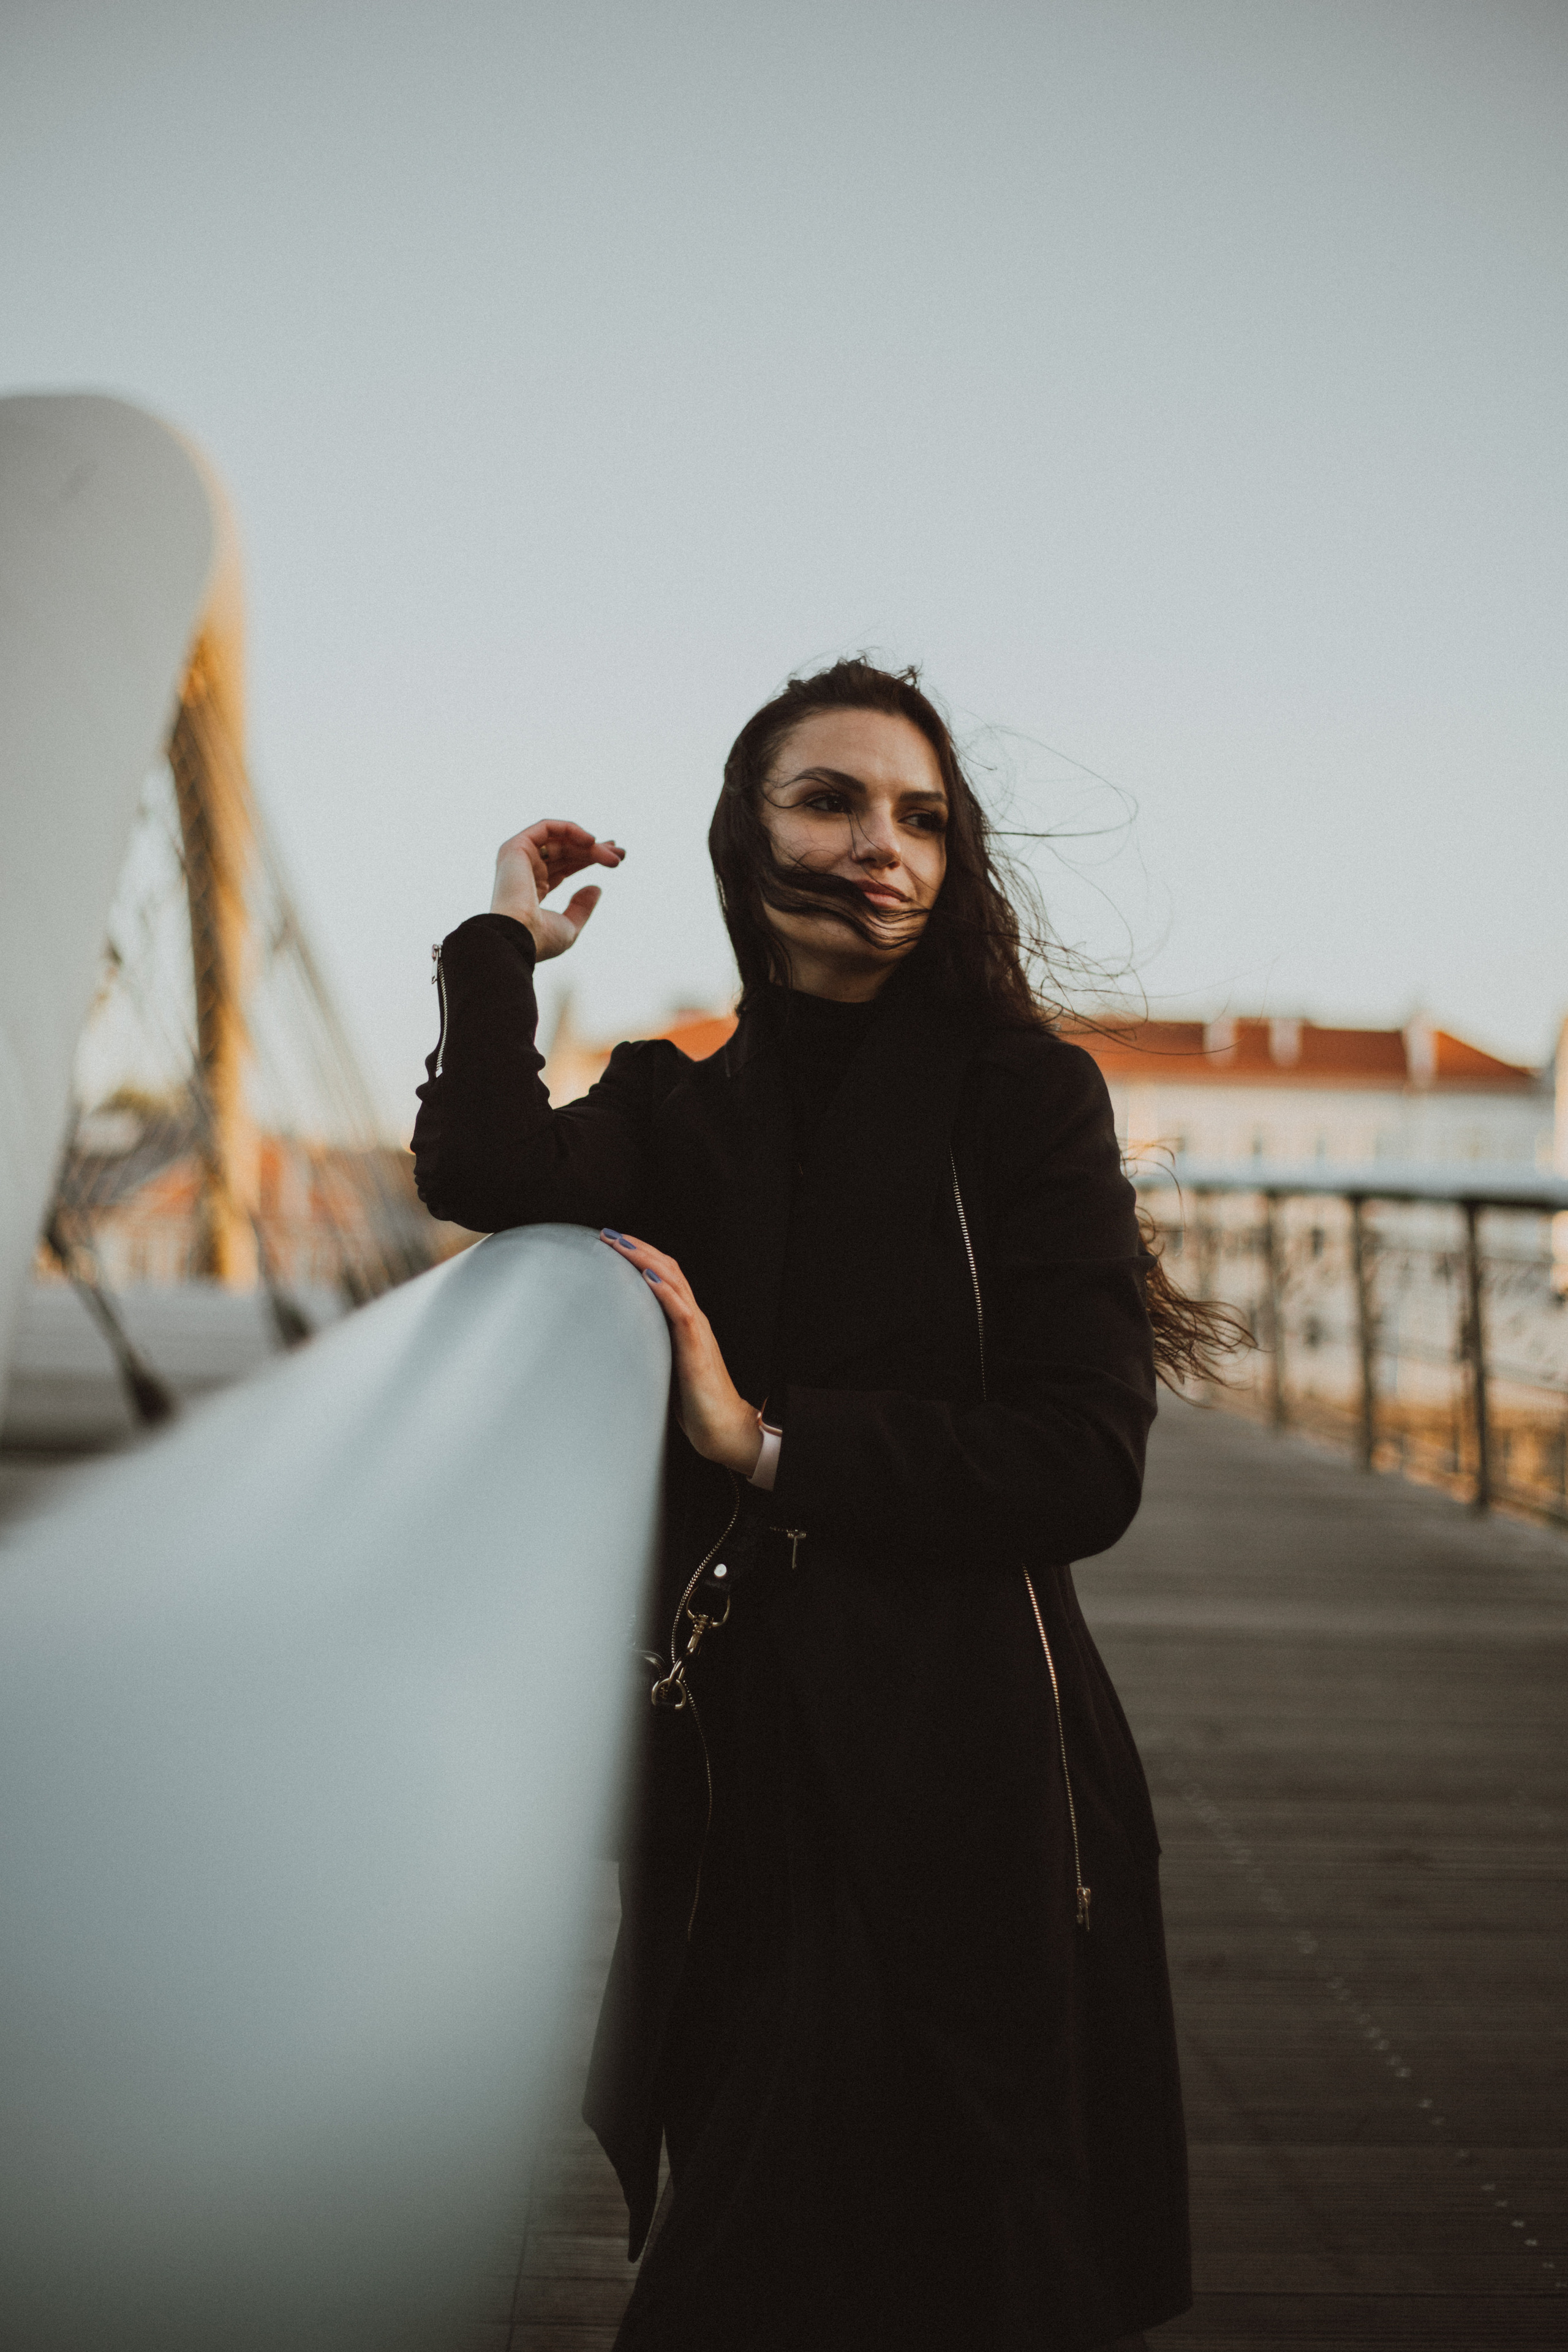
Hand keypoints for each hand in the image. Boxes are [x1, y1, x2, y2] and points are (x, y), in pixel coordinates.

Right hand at [491, 820, 624, 960]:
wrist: (517, 938)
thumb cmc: (540, 940)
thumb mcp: (569, 926)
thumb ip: (582, 908)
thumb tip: (596, 887)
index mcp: (532, 889)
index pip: (564, 866)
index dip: (589, 860)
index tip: (615, 860)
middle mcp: (524, 870)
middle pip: (565, 851)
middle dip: (595, 850)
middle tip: (622, 854)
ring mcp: (518, 858)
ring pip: (560, 840)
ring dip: (590, 844)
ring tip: (614, 855)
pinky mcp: (516, 847)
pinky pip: (547, 827)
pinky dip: (570, 829)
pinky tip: (592, 842)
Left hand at [598, 1230, 762, 1475]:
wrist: (722, 1427)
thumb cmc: (694, 1403)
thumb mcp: (664, 1367)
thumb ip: (648, 1348)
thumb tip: (618, 1341)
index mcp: (685, 1323)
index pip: (664, 1276)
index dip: (640, 1255)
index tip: (612, 1243)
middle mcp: (693, 1319)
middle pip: (668, 1269)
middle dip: (637, 1247)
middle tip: (608, 1235)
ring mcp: (697, 1331)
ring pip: (674, 1282)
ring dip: (645, 1259)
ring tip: (621, 1245)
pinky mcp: (697, 1348)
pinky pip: (682, 1312)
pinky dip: (665, 1291)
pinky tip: (648, 1278)